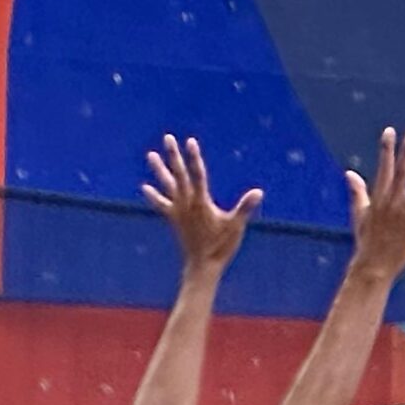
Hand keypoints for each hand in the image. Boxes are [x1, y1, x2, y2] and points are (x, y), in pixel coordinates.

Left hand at [142, 133, 262, 273]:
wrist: (202, 265)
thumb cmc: (221, 246)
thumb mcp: (235, 226)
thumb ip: (245, 207)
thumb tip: (258, 192)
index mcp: (201, 202)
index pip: (197, 174)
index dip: (194, 157)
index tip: (190, 142)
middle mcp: (186, 203)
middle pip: (179, 174)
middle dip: (174, 156)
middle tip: (168, 138)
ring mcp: (178, 211)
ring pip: (167, 186)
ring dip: (159, 170)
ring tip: (150, 155)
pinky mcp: (173, 219)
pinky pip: (161, 204)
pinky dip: (153, 195)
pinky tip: (145, 187)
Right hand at [345, 127, 404, 281]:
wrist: (373, 265)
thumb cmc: (366, 240)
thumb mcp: (360, 213)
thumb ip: (357, 191)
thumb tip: (349, 173)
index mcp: (379, 197)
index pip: (383, 168)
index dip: (387, 149)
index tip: (390, 131)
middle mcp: (392, 201)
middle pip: (401, 172)